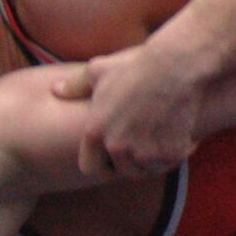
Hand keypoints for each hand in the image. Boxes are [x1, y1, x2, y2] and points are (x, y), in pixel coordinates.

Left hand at [53, 44, 200, 176]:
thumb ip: (75, 86)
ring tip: (159, 136)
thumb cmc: (134, 66)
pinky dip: (175, 152)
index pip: (90, 168)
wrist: (177, 65)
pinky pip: (170, 162)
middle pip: (121, 170)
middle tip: (142, 140)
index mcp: (95, 132)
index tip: (111, 154)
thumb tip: (55, 90)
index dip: (101, 163)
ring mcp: (144, 152)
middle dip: (130, 159)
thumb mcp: (98, 71)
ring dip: (152, 158)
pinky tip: (180, 135)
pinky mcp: (170, 153)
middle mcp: (117, 146)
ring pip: (146, 168)